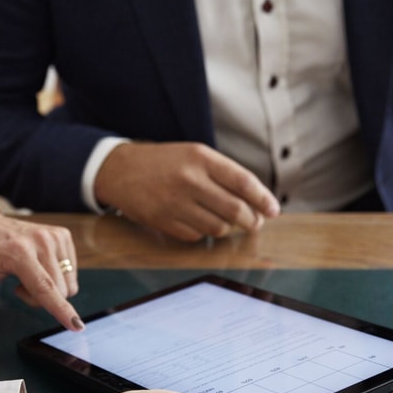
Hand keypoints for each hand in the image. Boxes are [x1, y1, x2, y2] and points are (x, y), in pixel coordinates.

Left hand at [0, 206, 83, 330]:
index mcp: (19, 252)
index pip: (45, 287)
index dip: (60, 309)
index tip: (77, 326)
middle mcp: (41, 241)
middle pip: (58, 291)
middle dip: (41, 299)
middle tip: (19, 288)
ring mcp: (55, 236)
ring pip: (67, 284)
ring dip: (51, 289)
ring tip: (28, 276)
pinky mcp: (63, 235)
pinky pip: (71, 271)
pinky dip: (57, 276)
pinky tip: (38, 266)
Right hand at [95, 142, 280, 241]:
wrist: (119, 170)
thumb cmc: (165, 163)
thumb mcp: (193, 155)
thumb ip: (223, 174)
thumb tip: (257, 202)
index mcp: (200, 158)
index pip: (242, 181)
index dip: (263, 199)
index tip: (274, 210)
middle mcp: (189, 179)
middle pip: (235, 210)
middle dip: (251, 221)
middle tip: (254, 223)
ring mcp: (175, 203)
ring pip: (218, 227)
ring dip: (226, 228)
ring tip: (223, 221)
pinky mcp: (163, 221)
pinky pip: (196, 236)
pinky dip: (203, 233)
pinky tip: (197, 222)